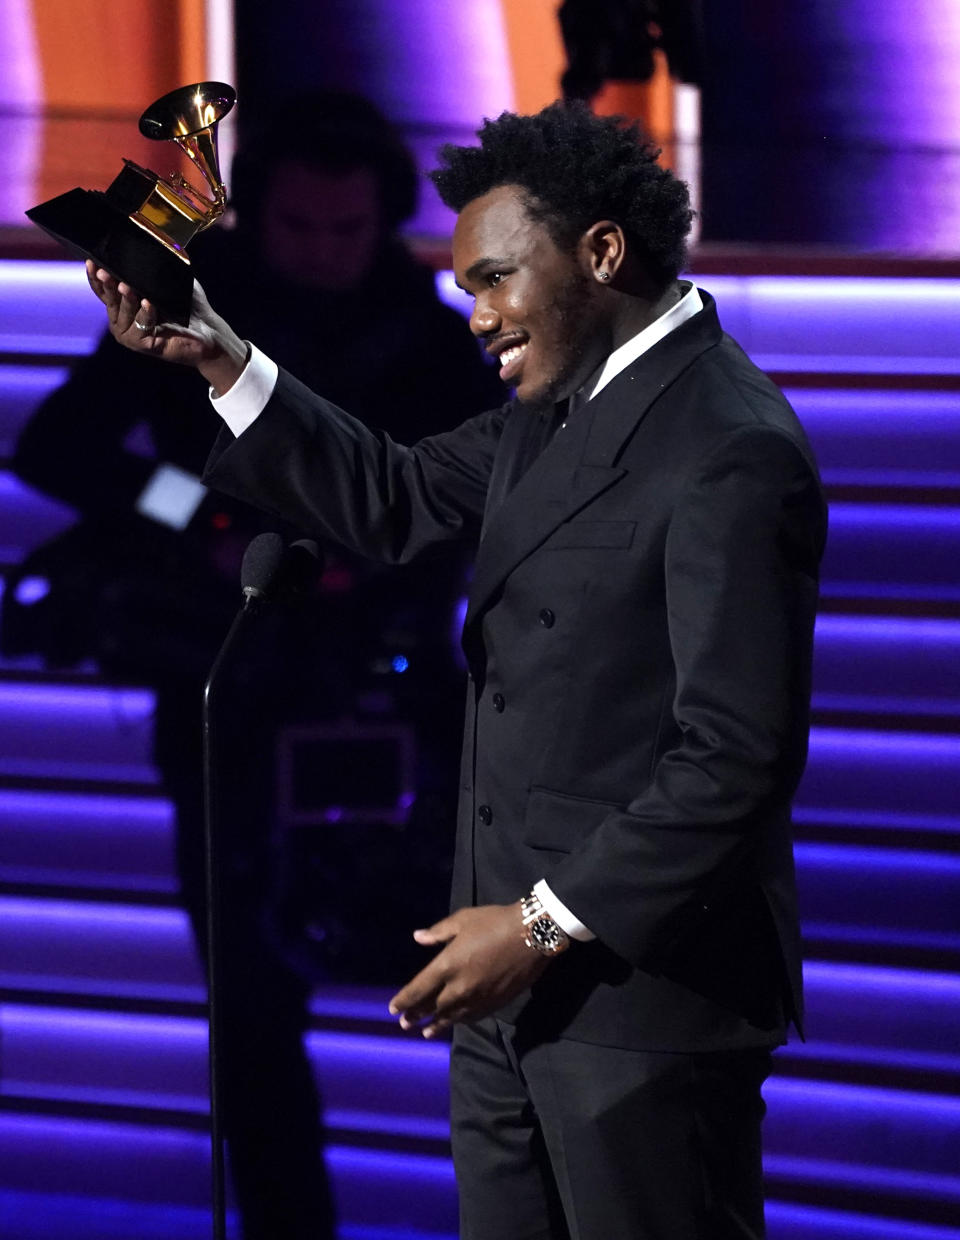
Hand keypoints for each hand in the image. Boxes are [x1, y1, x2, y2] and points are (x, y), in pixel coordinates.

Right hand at [85, 261, 248, 393]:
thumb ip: (153, 267)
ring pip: (123, 311)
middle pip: (109, 298)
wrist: (208, 331)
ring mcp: (130, 334)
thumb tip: (145, 241)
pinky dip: (145, 313)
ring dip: (126, 298)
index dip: (96, 276)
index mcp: (123, 304)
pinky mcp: (142, 345)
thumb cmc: (188, 305)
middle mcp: (122, 320)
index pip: (103, 289)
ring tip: (126, 286)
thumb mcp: (168, 281)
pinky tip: (148, 303)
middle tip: (105, 272)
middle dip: (107, 284)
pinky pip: (140, 325)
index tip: (92, 262)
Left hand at [388, 902, 551, 1038]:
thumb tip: (418, 938)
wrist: (532, 935)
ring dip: (436, 1025)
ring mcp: (477, 998)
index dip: (404, 1001)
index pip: (418, 990)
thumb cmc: (495, 922)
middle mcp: (459, 987)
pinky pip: (471, 1018)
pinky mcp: (494, 1003)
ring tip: (426, 1032)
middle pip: (432, 1007)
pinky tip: (455, 1023)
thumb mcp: (463, 920)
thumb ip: (438, 932)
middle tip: (405, 1024)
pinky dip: (459, 1022)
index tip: (393, 1008)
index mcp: (447, 965)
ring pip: (451, 1017)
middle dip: (416, 1016)